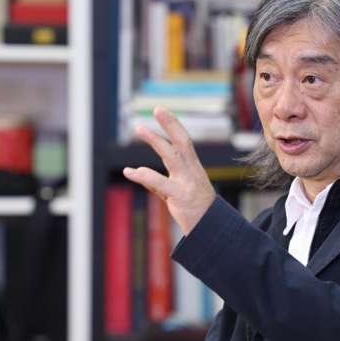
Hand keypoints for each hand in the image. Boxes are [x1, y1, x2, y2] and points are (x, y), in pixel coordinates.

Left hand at [122, 106, 216, 235]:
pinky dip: (143, 176)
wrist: (211, 231)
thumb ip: (158, 182)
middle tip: (158, 108)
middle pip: (182, 142)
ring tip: (140, 127)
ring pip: (172, 156)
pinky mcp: (181, 197)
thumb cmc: (196, 211)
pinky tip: (128, 171)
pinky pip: (160, 183)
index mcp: (192, 169)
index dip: (173, 125)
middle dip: (170, 124)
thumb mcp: (177, 193)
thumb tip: (140, 171)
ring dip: (156, 141)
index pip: (184, 142)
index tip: (162, 110)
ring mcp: (188, 183)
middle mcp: (192, 171)